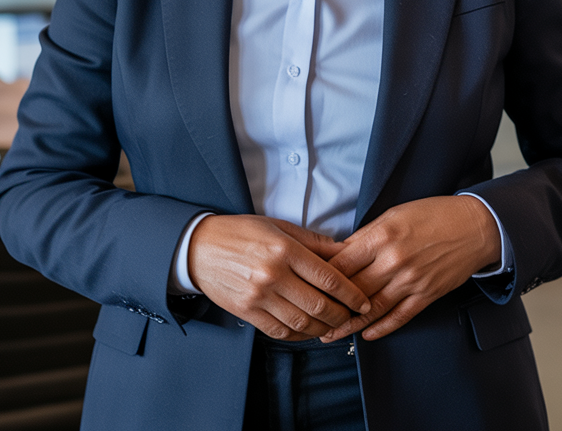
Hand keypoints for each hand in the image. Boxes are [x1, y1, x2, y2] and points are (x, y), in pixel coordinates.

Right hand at [187, 215, 370, 340]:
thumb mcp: (278, 226)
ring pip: (302, 324)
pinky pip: (280, 332)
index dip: (351, 293)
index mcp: (284, 249)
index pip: (328, 277)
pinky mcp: (247, 312)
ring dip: (323, 329)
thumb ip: (313, 242)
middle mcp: (273, 274)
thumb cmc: (241, 233)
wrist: (199, 248)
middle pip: (319, 305)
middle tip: (352, 316)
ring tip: (333, 326)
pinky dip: (299, 336)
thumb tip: (345, 251)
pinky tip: (308, 331)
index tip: (363, 301)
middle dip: (342, 316)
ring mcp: (259, 296)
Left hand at [320, 195, 500, 342]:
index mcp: (382, 236)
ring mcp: (411, 281)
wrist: (473, 227)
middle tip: (312, 316)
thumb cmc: (432, 214)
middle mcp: (394, 260)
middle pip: (354, 289)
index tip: (308, 285)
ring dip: (351, 324)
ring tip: (332, 334)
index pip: (343, 262)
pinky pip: (400, 316)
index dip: (323, 276)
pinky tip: (368, 335)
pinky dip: (382, 328)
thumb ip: (367, 236)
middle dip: (330, 305)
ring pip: (374, 308)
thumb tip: (341, 253)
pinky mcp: (426, 295)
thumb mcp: (394, 215)